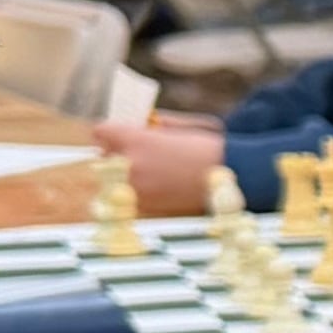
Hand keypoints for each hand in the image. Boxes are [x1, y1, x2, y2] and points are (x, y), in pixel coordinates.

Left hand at [91, 115, 228, 202]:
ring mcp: (136, 188)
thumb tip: (132, 128)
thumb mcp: (177, 126)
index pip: (101, 132)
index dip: (110, 132)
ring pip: (114, 179)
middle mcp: (130, 164)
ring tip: (152, 170)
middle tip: (137, 153)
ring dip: (125, 174)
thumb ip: (149, 127)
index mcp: (136, 140)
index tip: (118, 134)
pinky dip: (139, 190)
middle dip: (116, 153)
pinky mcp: (146, 205)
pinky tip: (161, 184)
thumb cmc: (207, 145)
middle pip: (103, 157)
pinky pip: (130, 194)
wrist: (231, 175)